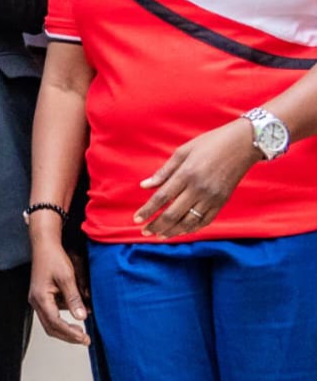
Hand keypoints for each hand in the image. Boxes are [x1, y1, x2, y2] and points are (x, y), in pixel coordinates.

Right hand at [29, 239, 89, 345]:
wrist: (44, 245)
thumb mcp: (67, 277)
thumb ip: (74, 298)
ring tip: (83, 328)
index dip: (70, 333)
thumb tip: (82, 317)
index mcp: (41, 297)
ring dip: (66, 327)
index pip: (55, 323)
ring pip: (50, 322)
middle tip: (84, 339)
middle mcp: (36, 301)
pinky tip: (77, 311)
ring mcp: (38, 299)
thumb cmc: (53, 258)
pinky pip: (52, 312)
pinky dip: (65, 316)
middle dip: (67, 336)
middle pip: (50, 327)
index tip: (84, 338)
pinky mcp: (42, 296)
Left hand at [134, 119, 259, 238]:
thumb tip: (144, 186)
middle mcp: (199, 189)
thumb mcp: (183, 152)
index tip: (136, 219)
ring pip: (188, 222)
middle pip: (173, 214)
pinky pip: (205, 221)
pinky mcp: (222, 202)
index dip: (147, 210)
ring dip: (172, 231)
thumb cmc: (210, 144)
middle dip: (156, 225)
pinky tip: (180, 231)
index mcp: (186, 174)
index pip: (162, 197)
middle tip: (145, 231)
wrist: (244, 144)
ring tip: (159, 235)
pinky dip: (191, 229)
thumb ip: (163, 172)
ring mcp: (212, 197)